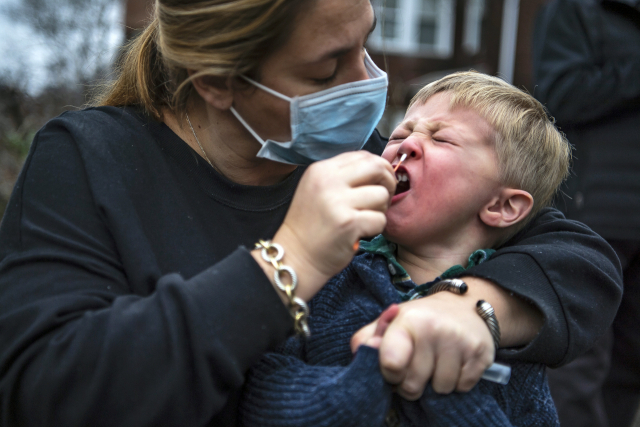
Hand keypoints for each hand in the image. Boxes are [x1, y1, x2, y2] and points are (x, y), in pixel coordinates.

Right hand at [254, 151, 395, 301]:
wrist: (296, 256)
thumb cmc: (311, 225)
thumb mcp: (319, 190)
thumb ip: (344, 176)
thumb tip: (379, 168)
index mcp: (321, 170)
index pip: (362, 155)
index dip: (379, 168)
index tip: (379, 184)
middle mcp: (328, 181)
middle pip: (376, 167)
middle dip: (388, 182)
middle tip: (383, 199)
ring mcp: (337, 202)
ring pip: (381, 195)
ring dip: (381, 209)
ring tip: (366, 219)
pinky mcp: (348, 223)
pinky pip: (380, 219)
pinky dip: (376, 228)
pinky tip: (361, 232)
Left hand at [351, 292, 494, 399]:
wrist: (465, 306)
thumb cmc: (421, 319)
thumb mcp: (392, 321)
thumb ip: (367, 337)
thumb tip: (360, 354)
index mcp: (408, 321)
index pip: (390, 363)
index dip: (389, 373)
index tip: (394, 367)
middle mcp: (435, 329)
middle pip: (414, 385)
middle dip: (412, 382)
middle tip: (417, 365)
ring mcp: (460, 342)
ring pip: (440, 390)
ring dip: (436, 383)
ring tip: (437, 362)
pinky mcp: (482, 354)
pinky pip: (462, 388)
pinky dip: (457, 382)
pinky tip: (455, 363)